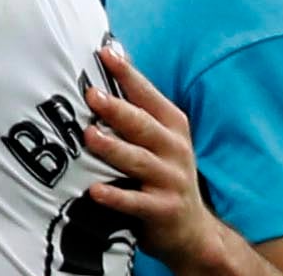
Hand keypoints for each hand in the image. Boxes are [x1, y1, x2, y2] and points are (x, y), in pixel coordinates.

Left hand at [85, 38, 231, 267]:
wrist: (193, 230)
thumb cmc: (163, 172)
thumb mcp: (159, 137)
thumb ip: (136, 106)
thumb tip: (107, 54)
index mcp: (172, 126)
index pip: (148, 95)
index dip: (128, 74)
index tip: (105, 53)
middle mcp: (174, 150)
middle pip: (143, 126)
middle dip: (117, 109)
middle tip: (91, 95)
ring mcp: (171, 180)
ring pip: (139, 161)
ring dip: (113, 148)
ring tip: (90, 136)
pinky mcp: (163, 210)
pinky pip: (136, 202)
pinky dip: (115, 196)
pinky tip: (94, 190)